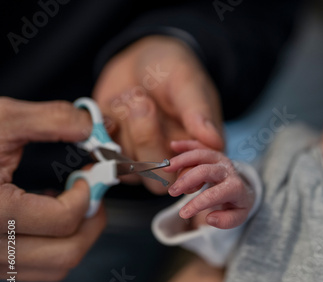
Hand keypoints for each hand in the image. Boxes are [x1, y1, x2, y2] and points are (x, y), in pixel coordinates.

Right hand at [0, 97, 105, 281]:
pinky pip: (33, 268)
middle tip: (92, 194)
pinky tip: (44, 214)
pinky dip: (51, 246)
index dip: (87, 194)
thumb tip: (93, 126)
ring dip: (74, 236)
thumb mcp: (0, 120)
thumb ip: (52, 120)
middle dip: (90, 222)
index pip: (62, 220)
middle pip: (65, 255)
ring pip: (53, 268)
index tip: (89, 175)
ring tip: (69, 202)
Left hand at [93, 35, 224, 193]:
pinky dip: (104, 125)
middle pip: (158, 179)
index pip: (195, 174)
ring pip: (127, 165)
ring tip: (134, 93)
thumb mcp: (187, 82)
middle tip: (143, 100)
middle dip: (146, 138)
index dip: (182, 163)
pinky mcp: (115, 151)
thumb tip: (214, 140)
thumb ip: (197, 112)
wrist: (138, 56)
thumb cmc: (171, 68)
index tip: (173, 140)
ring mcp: (142, 158)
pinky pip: (103, 152)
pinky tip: (117, 102)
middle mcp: (173, 160)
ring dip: (125, 125)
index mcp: (200, 148)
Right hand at [163, 140, 254, 228]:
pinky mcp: (213, 152)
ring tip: (167, 169)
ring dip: (183, 160)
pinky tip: (174, 145)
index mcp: (235, 187)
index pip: (215, 194)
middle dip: (186, 180)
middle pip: (205, 170)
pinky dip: (186, 144)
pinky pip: (200, 145)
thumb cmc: (237, 203)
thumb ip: (227, 220)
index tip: (183, 213)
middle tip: (172, 192)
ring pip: (201, 155)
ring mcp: (220, 159)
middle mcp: (228, 170)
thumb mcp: (239, 216)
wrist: (244, 187)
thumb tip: (210, 218)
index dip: (197, 204)